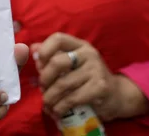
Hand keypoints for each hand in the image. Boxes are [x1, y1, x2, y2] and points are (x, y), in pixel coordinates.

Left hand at [32, 33, 148, 121]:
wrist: (116, 95)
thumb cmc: (88, 79)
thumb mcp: (72, 65)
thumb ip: (52, 57)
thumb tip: (32, 49)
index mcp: (79, 45)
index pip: (58, 38)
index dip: (44, 49)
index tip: (38, 63)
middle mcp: (89, 54)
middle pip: (58, 62)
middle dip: (45, 79)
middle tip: (42, 89)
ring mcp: (96, 69)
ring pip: (63, 84)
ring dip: (50, 97)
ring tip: (47, 104)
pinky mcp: (100, 87)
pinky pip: (72, 98)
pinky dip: (60, 107)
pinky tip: (57, 111)